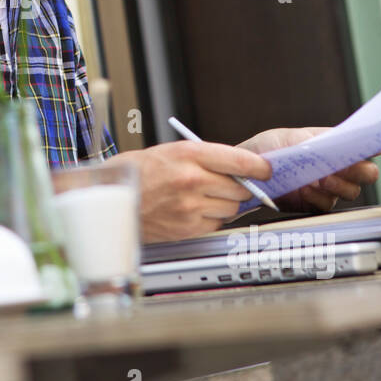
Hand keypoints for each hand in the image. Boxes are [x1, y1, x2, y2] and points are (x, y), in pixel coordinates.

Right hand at [106, 140, 273, 242]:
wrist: (114, 198)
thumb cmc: (139, 173)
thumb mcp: (171, 152)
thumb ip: (205, 158)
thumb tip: (238, 168)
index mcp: (188, 154)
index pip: (239, 160)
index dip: (258, 167)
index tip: (266, 170)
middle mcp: (192, 179)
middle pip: (239, 188)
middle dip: (238, 188)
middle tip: (228, 186)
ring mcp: (190, 206)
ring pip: (231, 208)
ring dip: (224, 205)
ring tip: (202, 198)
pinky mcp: (187, 227)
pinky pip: (216, 224)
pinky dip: (210, 219)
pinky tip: (192, 211)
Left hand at [236, 127, 380, 212]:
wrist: (245, 172)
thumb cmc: (268, 149)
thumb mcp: (289, 138)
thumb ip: (314, 140)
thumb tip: (335, 140)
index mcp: (333, 147)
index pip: (361, 146)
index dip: (373, 146)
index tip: (377, 146)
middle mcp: (336, 168)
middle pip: (365, 173)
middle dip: (360, 170)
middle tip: (345, 167)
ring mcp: (328, 188)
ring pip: (350, 191)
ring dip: (338, 185)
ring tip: (322, 179)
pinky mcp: (315, 205)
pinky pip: (327, 205)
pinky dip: (318, 198)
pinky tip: (305, 191)